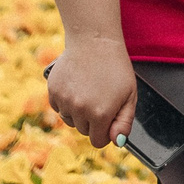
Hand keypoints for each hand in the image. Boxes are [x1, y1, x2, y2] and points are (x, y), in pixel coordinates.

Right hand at [46, 34, 137, 149]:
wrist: (94, 41)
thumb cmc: (115, 67)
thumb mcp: (129, 95)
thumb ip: (124, 122)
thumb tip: (117, 142)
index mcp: (101, 114)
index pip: (98, 141)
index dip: (105, 132)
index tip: (109, 120)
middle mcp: (80, 110)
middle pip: (84, 131)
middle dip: (92, 120)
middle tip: (100, 97)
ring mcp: (65, 100)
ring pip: (70, 120)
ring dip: (78, 111)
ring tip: (88, 89)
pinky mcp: (53, 91)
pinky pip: (58, 108)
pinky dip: (66, 101)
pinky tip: (76, 85)